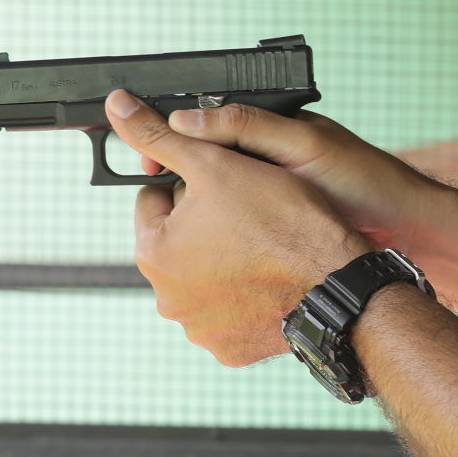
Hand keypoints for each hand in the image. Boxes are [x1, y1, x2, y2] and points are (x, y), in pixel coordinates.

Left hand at [107, 91, 373, 366]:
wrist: (338, 283)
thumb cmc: (284, 224)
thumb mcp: (217, 165)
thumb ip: (160, 136)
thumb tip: (119, 106)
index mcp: (154, 252)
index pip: (156, 200)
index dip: (193, 184)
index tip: (228, 186)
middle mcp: (167, 299)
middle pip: (181, 243)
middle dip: (207, 227)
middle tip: (252, 214)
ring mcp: (200, 330)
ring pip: (207, 280)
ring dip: (226, 263)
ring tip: (266, 248)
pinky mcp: (232, 350)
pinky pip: (233, 315)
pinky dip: (248, 299)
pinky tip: (272, 282)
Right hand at [161, 102, 445, 253]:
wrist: (407, 230)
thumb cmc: (365, 181)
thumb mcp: (304, 145)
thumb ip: (248, 127)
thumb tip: (184, 118)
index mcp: (270, 132)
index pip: (204, 129)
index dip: (171, 142)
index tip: (144, 160)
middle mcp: (264, 164)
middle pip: (203, 170)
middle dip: (177, 183)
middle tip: (154, 200)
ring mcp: (269, 201)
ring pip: (215, 205)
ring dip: (194, 216)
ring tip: (175, 228)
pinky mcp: (276, 232)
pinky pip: (234, 232)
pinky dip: (218, 239)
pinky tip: (209, 252)